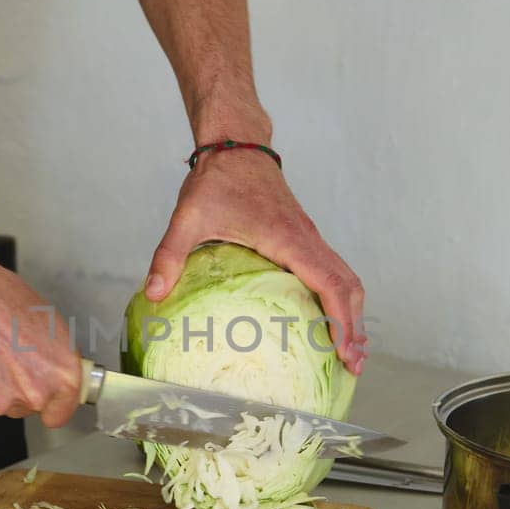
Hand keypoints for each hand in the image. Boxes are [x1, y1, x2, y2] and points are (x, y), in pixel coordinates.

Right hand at [0, 246, 81, 426]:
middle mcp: (33, 393)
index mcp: (61, 374)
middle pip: (25, 406)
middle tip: (1, 356)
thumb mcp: (45, 320)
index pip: (60, 412)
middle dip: (16, 388)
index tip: (45, 403)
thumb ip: (52, 357)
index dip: (51, 406)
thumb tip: (49, 368)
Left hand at [143, 148, 366, 373]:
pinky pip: (334, 270)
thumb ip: (170, 255)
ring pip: (347, 278)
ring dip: (353, 313)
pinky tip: (329, 319)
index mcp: (288, 238)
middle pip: (349, 286)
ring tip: (350, 351)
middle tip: (353, 365)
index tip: (344, 352)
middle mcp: (307, 238)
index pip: (329, 283)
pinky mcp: (305, 236)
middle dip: (356, 327)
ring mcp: (310, 237)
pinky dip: (341, 297)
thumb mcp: (188, 217)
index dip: (342, 320)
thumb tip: (153, 294)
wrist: (235, 143)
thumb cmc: (216, 179)